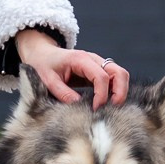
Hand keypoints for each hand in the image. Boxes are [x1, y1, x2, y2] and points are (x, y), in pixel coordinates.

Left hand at [15, 29, 129, 109]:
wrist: (44, 54)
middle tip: (112, 109)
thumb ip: (63, 93)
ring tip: (111, 107)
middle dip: (120, 92)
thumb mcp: (48, 80)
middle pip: (119, 72)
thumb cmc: (45, 65)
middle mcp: (94, 59)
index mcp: (81, 59)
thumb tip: (79, 105)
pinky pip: (115, 79)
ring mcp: (99, 64)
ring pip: (120, 74)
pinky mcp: (99, 70)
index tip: (96, 109)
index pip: (101, 77)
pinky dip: (116, 90)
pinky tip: (108, 102)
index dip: (102, 95)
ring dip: (120, 91)